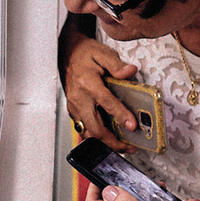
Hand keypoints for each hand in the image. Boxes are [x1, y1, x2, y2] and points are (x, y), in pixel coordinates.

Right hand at [60, 21, 138, 152]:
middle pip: (94, 128)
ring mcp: (74, 106)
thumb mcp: (102, 53)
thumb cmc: (85, 53)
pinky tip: (109, 137)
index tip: (132, 125)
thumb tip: (130, 71)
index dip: (120, 115)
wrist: (67, 53)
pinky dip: (97, 136)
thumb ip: (116, 64)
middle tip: (128, 147)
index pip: (106, 103)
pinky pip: (84, 128)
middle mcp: (79, 98)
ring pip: (88, 132)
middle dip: (112, 142)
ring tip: (121, 146)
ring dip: (104, 142)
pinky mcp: (74, 111)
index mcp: (87, 83)